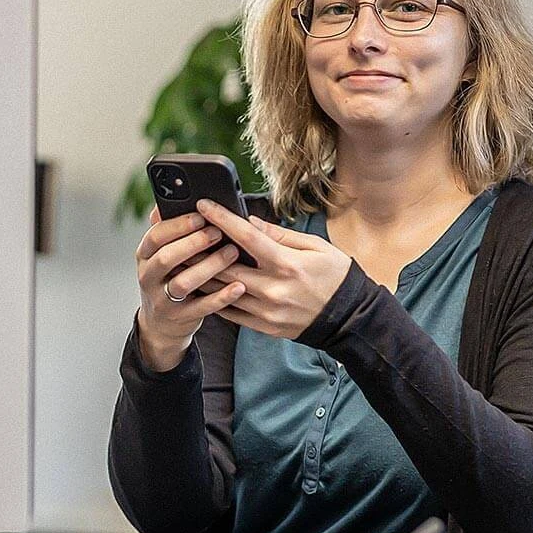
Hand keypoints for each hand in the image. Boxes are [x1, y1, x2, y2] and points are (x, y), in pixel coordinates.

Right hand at [133, 206, 247, 370]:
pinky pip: (201, 307)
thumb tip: (173, 197)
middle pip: (166, 257)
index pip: (156, 235)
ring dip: (209, 267)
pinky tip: (239, 286)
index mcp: (145, 255)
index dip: (179, 225)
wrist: (162, 322)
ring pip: (183, 282)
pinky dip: (221, 297)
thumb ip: (170, 229)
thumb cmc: (170, 276)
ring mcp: (162, 299)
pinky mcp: (180, 317)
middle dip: (194, 243)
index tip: (202, 215)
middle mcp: (149, 276)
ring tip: (232, 253)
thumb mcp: (162, 252)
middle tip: (218, 232)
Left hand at [194, 199, 351, 340]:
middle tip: (183, 234)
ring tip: (184, 259)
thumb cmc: (335, 277)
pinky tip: (202, 285)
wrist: (349, 319)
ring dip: (201, 275)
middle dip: (201, 249)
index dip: (222, 219)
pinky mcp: (264, 327)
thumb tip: (250, 221)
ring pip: (222, 292)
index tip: (203, 206)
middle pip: (226, 267)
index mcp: (288, 265)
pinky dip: (214, 297)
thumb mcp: (316, 247)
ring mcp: (267, 312)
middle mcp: (274, 289)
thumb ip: (280, 235)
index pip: (247, 237)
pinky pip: (230, 313)